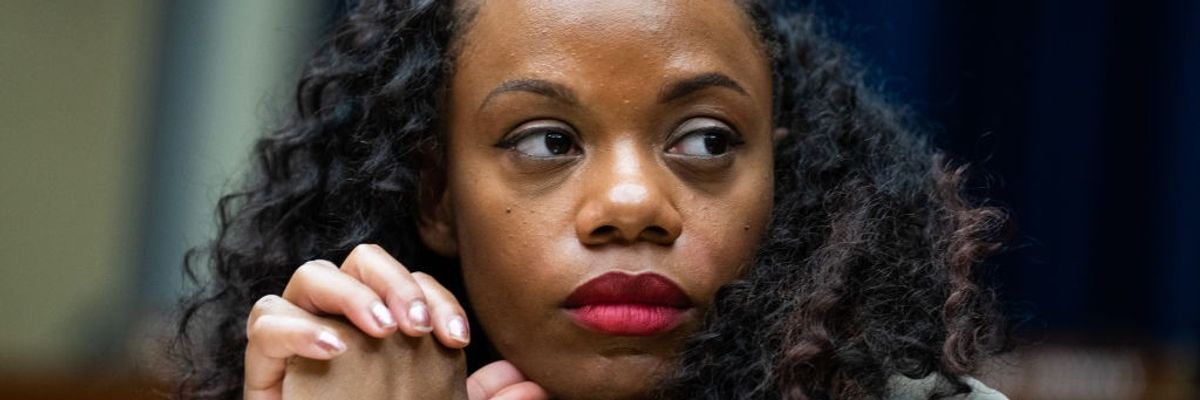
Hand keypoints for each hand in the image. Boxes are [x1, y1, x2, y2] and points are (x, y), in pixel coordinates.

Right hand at [242, 244, 546, 398]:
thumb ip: (485, 399)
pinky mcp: (263, 366)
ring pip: (311, 276)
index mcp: (382, 326)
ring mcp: (298, 338)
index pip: (409, 283)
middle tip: (415, 325)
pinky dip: (296, 326)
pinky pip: (264, 321)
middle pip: (359, 259)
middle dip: (393, 281)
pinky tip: (333, 348)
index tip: (457, 337)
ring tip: (382, 331)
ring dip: (350, 293)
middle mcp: (340, 320)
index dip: (436, 297)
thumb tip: (532, 381)